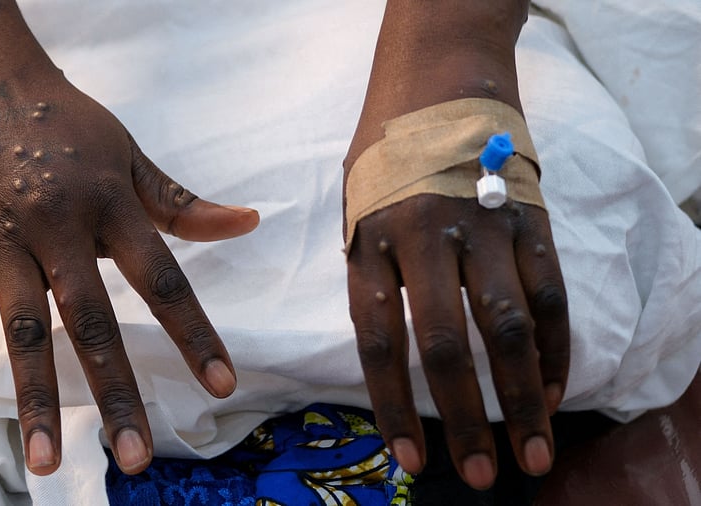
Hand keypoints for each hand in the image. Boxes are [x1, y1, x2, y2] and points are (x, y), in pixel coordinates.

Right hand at [0, 72, 257, 474]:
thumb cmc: (69, 122)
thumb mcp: (132, 155)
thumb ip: (184, 203)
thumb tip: (249, 222)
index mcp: (111, 206)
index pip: (164, 281)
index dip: (196, 335)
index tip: (221, 386)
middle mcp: (58, 228)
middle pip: (91, 320)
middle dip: (115, 390)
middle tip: (136, 455)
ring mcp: (3, 240)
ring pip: (18, 329)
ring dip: (34, 396)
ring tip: (45, 460)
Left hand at [343, 0, 568, 488]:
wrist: (440, 75)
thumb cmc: (386, 150)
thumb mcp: (354, 207)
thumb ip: (371, 273)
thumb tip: (391, 348)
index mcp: (369, 239)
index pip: (379, 342)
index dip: (394, 406)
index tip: (410, 458)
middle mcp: (425, 238)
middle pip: (448, 346)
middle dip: (466, 418)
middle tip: (481, 475)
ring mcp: (483, 226)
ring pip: (510, 328)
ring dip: (523, 397)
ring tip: (530, 452)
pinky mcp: (529, 216)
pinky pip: (550, 292)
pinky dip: (556, 347)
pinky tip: (555, 389)